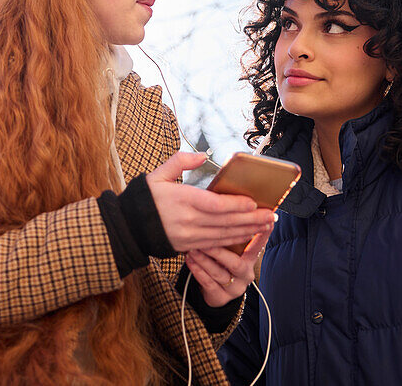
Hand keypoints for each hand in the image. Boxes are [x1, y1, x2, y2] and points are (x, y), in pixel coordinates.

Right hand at [147, 152, 274, 251]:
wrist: (129, 227)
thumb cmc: (144, 198)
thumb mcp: (157, 174)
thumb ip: (179, 161)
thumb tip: (202, 155)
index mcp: (181, 200)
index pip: (215, 205)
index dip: (236, 205)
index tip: (254, 203)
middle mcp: (187, 220)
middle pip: (225, 222)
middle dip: (251, 220)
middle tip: (272, 216)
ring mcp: (189, 236)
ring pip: (224, 235)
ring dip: (247, 232)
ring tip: (265, 227)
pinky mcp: (188, 246)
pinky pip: (215, 245)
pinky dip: (233, 242)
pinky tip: (247, 238)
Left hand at [184, 226, 271, 306]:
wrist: (213, 290)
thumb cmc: (220, 262)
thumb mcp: (229, 250)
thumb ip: (231, 236)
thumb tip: (229, 209)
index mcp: (250, 261)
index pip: (257, 247)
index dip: (262, 236)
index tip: (266, 223)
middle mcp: (245, 275)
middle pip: (236, 263)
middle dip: (219, 251)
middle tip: (205, 240)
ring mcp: (234, 288)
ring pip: (219, 274)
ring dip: (204, 260)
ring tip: (192, 249)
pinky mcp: (221, 298)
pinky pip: (208, 284)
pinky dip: (198, 271)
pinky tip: (190, 261)